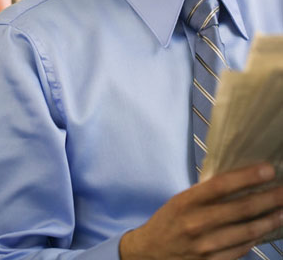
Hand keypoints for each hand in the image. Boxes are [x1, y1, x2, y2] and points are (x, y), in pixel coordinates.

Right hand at [119, 162, 282, 259]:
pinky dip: (256, 238)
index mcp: (187, 201)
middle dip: (269, 199)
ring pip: (247, 232)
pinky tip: (265, 229)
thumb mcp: (180, 200)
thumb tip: (239, 182)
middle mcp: (197, 223)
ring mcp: (206, 247)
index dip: (248, 177)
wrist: (150, 254)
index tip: (268, 169)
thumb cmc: (168, 221)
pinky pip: (241, 249)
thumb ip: (205, 194)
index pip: (222, 185)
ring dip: (269, 220)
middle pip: (241, 209)